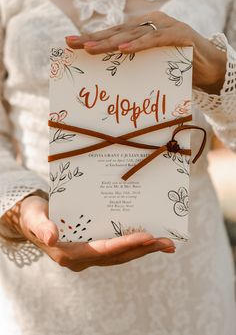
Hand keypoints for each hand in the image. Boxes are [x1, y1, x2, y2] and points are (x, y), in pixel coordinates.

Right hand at [3, 195, 174, 271]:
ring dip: (142, 250)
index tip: (146, 237)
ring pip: (120, 256)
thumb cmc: (33, 216)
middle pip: (117, 256)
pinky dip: (132, 246)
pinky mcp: (92, 249)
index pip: (102, 251)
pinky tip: (147, 240)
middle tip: (167, 244)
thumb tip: (51, 238)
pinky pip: (116, 250)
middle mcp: (82, 259)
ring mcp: (88, 256)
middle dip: (143, 250)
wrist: (32, 221)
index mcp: (69, 253)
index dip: (124, 244)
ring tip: (165, 244)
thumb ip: (41, 227)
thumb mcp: (34, 218)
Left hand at [66, 11, 225, 93]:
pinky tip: (123, 49)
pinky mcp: (179, 34)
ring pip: (132, 34)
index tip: (71, 44)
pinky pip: (155, 39)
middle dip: (94, 39)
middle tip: (73, 44)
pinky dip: (139, 44)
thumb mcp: (151, 66)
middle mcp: (150, 24)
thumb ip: (134, 65)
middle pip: (117, 32)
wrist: (208, 66)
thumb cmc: (176, 67)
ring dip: (110, 42)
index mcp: (141, 30)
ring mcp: (164, 26)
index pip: (113, 34)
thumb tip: (111, 81)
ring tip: (90, 49)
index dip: (92, 39)